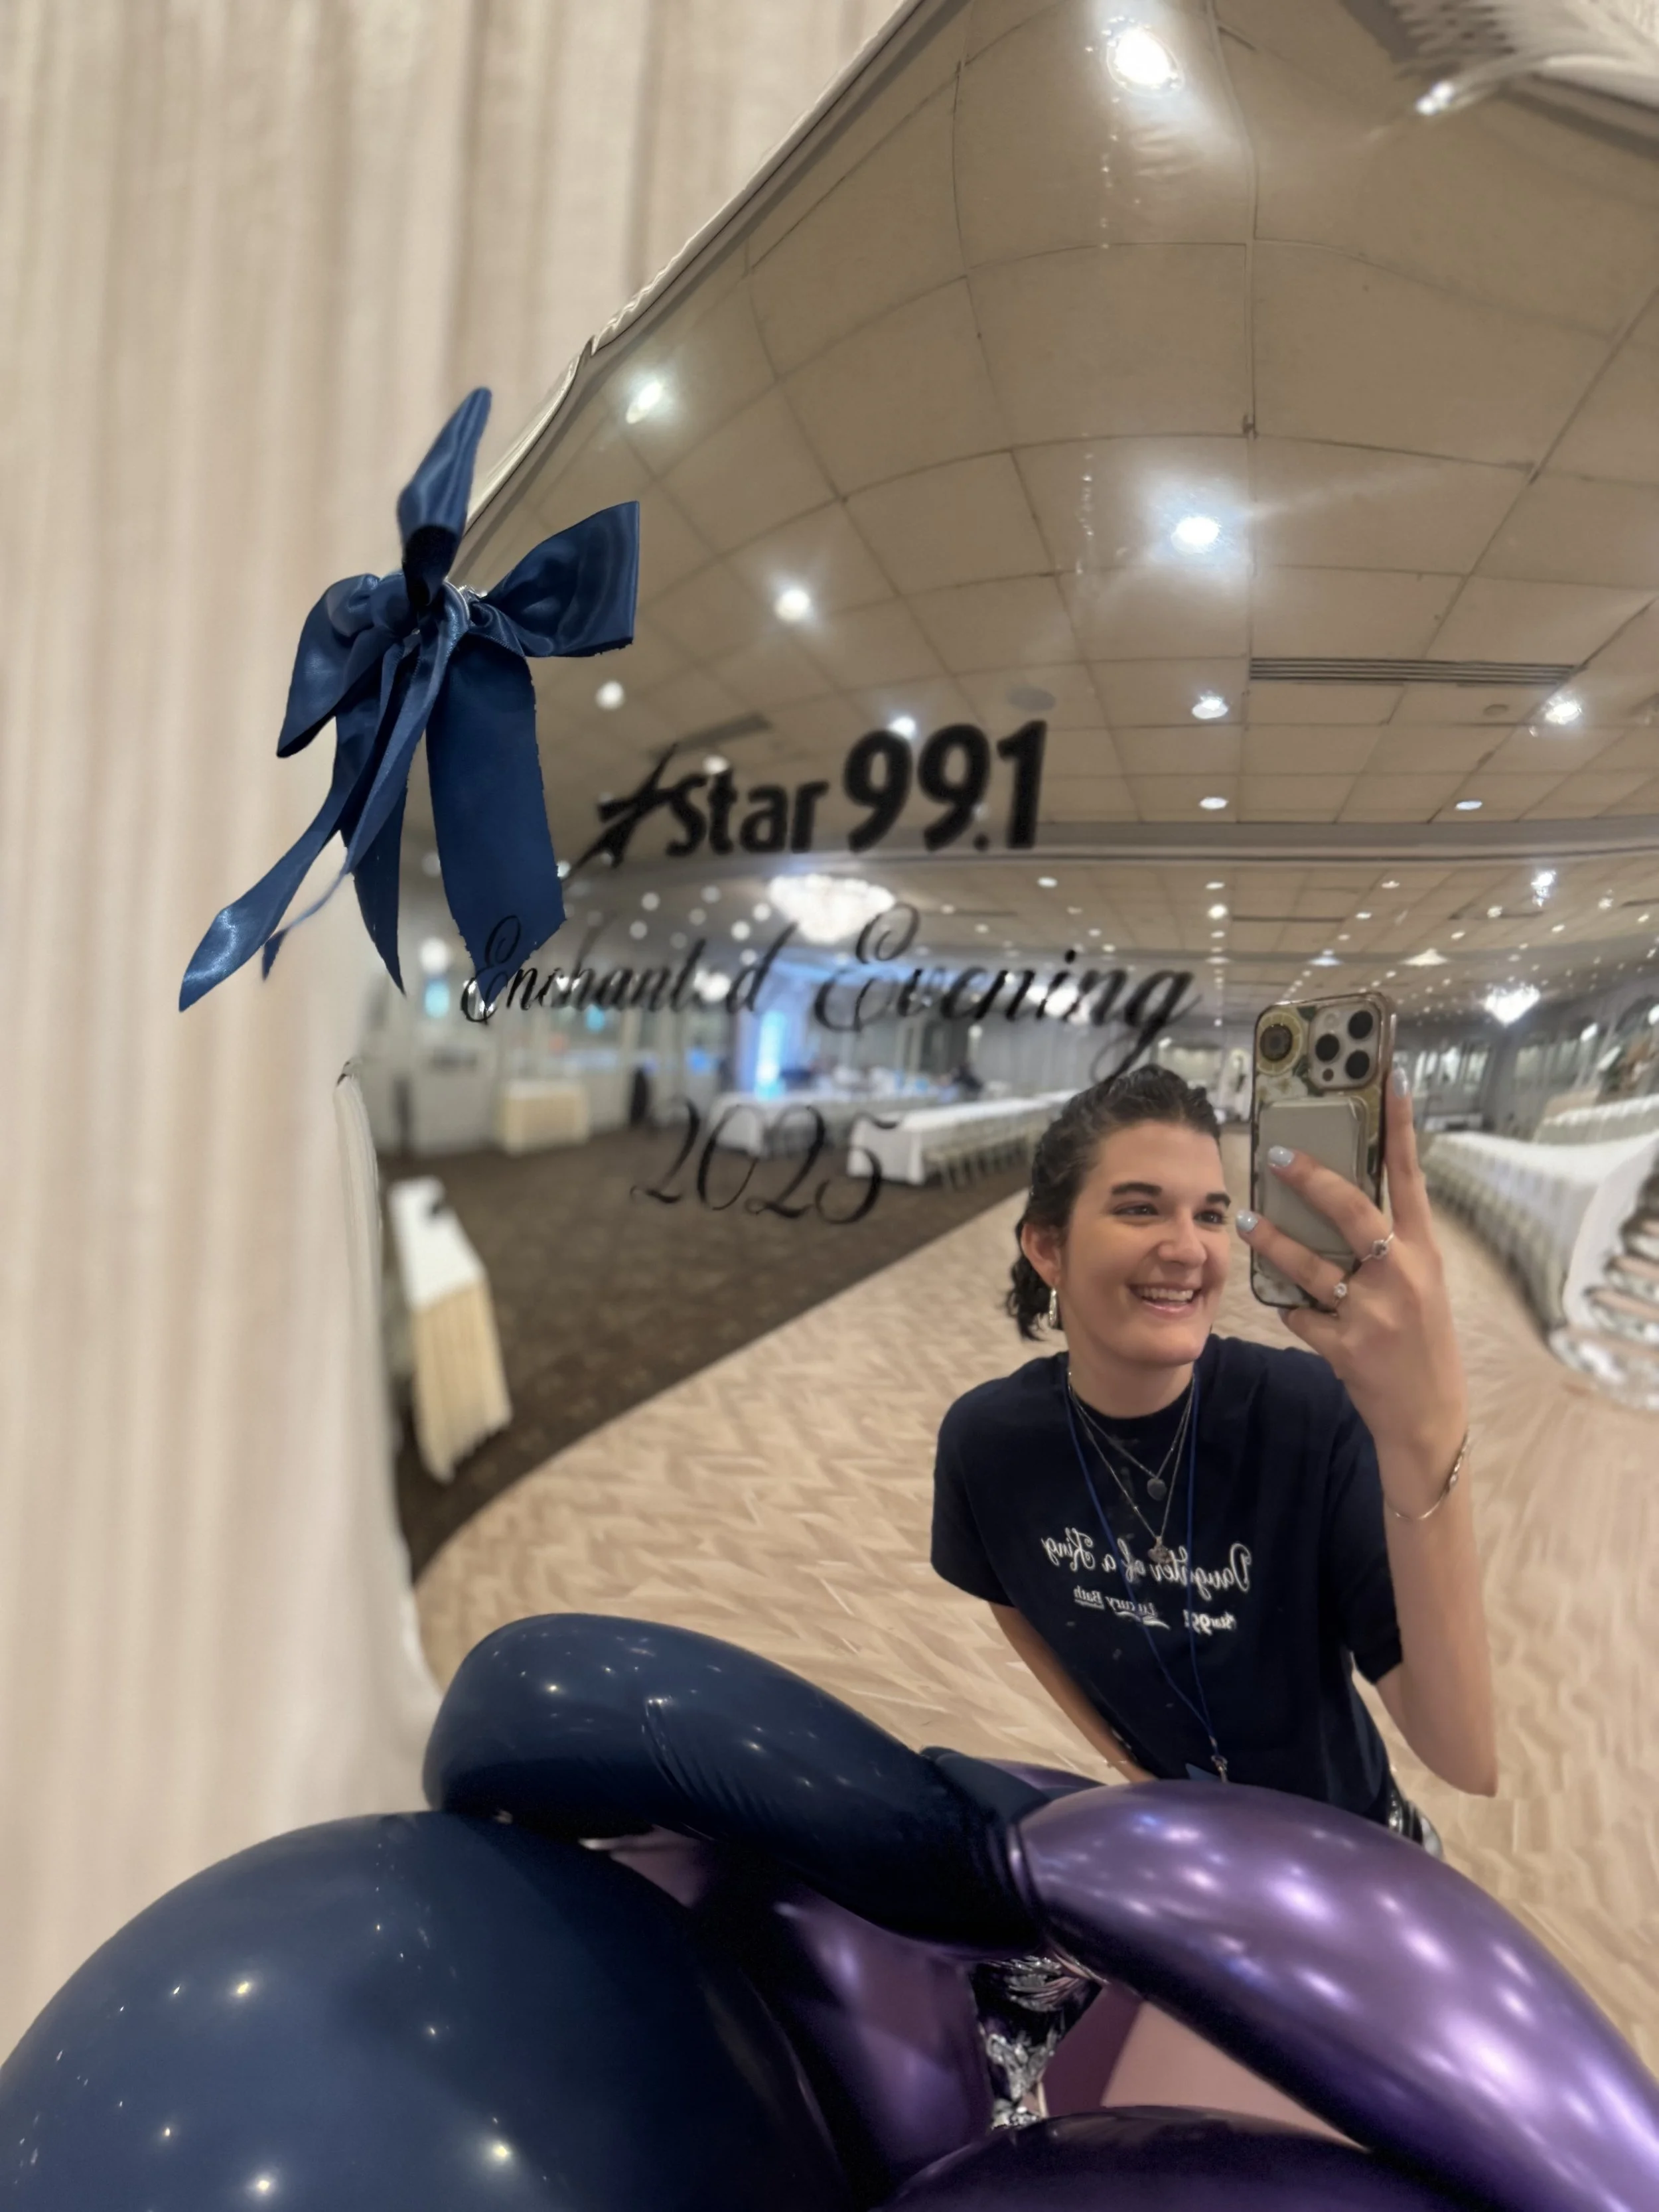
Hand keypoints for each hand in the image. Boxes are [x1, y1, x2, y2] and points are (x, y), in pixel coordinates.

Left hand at [1235, 1069, 1466, 1493]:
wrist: (1428, 1417)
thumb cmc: (1423, 1343)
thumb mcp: (1422, 1286)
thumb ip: (1391, 1246)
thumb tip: (1340, 1199)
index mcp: (1426, 1255)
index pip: (1413, 1179)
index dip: (1402, 1129)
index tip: (1390, 1082)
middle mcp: (1403, 1278)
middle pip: (1353, 1212)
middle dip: (1312, 1180)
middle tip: (1277, 1154)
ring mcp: (1374, 1313)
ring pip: (1311, 1265)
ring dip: (1273, 1241)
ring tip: (1245, 1221)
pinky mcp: (1346, 1346)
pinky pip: (1299, 1314)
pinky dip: (1287, 1306)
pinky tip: (1281, 1301)